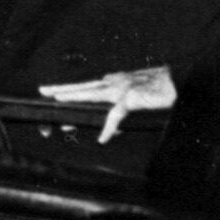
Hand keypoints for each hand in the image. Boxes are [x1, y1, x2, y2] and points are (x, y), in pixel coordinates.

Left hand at [39, 65, 176, 143]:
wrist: (177, 82)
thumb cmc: (159, 89)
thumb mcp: (136, 96)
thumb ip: (121, 105)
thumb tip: (110, 125)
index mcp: (113, 82)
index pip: (88, 87)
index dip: (72, 92)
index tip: (55, 95)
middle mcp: (113, 83)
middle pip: (83, 87)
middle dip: (63, 89)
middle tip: (43, 91)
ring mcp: (120, 89)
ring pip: (91, 93)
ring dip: (73, 97)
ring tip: (57, 100)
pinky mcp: (130, 98)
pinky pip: (116, 115)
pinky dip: (108, 128)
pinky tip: (102, 138)